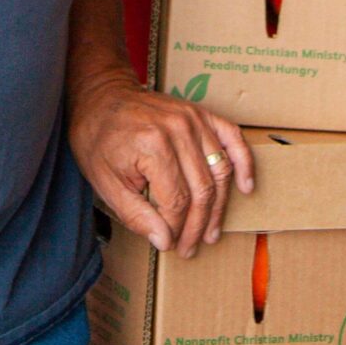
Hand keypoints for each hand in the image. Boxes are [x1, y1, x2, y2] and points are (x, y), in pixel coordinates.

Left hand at [68, 70, 253, 257]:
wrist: (102, 96)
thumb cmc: (98, 138)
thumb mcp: (105, 182)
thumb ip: (136, 214)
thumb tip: (164, 241)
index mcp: (153, 146)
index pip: (177, 202)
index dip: (176, 229)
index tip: (169, 244)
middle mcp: (179, 130)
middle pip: (202, 190)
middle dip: (197, 226)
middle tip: (190, 248)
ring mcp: (194, 119)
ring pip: (219, 172)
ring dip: (219, 207)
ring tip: (211, 232)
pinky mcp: (202, 113)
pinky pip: (232, 138)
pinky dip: (243, 163)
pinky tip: (246, 187)